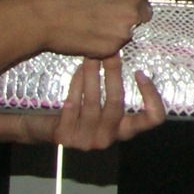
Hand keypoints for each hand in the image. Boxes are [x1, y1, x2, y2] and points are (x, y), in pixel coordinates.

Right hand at [9, 0, 149, 60]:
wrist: (41, 16)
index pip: (143, 7)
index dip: (131, 10)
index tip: (120, 12)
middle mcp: (131, 15)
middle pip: (134, 22)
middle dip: (121, 22)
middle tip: (100, 21)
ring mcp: (121, 35)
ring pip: (122, 37)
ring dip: (110, 35)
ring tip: (89, 29)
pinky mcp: (107, 51)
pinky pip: (109, 50)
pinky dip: (99, 46)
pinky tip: (84, 38)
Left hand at [50, 59, 166, 150]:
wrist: (40, 130)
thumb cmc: (78, 115)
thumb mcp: (102, 110)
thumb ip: (115, 95)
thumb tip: (125, 58)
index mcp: (123, 131)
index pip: (152, 118)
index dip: (152, 96)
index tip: (141, 73)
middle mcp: (108, 138)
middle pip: (116, 102)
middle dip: (113, 73)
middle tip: (110, 53)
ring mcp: (86, 140)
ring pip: (93, 101)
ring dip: (92, 74)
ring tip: (91, 56)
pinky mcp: (65, 136)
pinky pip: (73, 104)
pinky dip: (76, 84)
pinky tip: (77, 70)